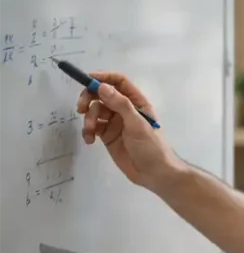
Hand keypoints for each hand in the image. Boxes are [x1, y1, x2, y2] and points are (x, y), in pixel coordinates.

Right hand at [77, 71, 185, 189]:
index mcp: (137, 102)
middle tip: (81, 108)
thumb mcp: (137, 124)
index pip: (119, 82)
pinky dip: (88, 131)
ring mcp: (115, 122)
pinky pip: (92, 127)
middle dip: (89, 98)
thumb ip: (120, 104)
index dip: (103, 78)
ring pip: (95, 111)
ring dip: (88, 118)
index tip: (87, 80)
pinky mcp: (107, 136)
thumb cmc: (151, 147)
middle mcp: (124, 109)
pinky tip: (89, 140)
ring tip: (90, 131)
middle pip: (101, 94)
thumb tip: (102, 87)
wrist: (154, 174)